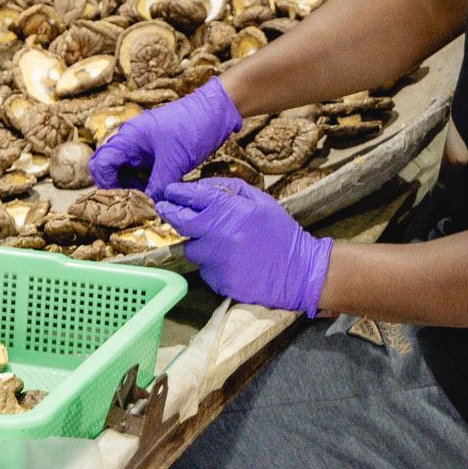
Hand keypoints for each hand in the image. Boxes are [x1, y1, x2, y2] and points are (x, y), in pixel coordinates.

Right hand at [88, 81, 241, 195]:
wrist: (217, 110)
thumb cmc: (193, 128)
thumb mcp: (175, 162)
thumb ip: (158, 186)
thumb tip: (151, 208)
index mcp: (128, 138)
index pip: (100, 164)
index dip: (106, 185)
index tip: (124, 200)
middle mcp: (131, 141)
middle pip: (110, 169)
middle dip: (118, 188)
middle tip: (135, 203)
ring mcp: (143, 146)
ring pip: (127, 171)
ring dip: (134, 187)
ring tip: (150, 201)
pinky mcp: (156, 151)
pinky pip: (143, 170)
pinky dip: (146, 183)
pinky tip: (159, 192)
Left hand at [157, 179, 332, 316]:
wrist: (301, 272)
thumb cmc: (280, 233)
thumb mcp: (261, 201)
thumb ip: (230, 190)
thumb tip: (201, 186)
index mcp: (233, 211)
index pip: (195, 197)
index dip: (178, 193)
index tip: (169, 192)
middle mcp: (221, 235)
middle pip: (182, 222)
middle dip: (172, 213)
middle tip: (167, 209)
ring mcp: (219, 260)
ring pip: (192, 249)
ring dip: (198, 244)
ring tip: (218, 244)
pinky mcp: (220, 282)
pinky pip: (205, 270)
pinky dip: (212, 265)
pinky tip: (230, 263)